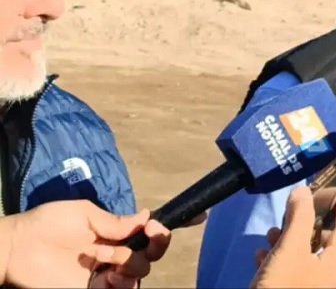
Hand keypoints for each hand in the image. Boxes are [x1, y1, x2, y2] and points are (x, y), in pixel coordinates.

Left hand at [0, 199, 152, 287]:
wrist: (17, 247)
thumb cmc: (47, 224)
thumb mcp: (84, 214)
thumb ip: (114, 220)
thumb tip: (146, 216)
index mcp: (114, 234)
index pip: (146, 235)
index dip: (158, 232)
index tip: (155, 226)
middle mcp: (113, 254)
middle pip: (149, 256)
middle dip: (154, 247)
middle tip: (147, 239)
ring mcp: (103, 273)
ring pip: (138, 275)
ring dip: (133, 265)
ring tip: (110, 258)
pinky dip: (121, 284)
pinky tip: (109, 276)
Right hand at [250, 186, 335, 288]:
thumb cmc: (284, 284)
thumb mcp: (291, 248)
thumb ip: (299, 217)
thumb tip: (303, 191)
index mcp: (335, 262)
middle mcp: (326, 273)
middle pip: (320, 240)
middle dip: (304, 225)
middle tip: (290, 213)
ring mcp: (309, 284)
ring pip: (301, 254)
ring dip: (286, 241)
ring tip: (270, 234)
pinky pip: (287, 269)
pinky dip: (275, 259)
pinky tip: (260, 256)